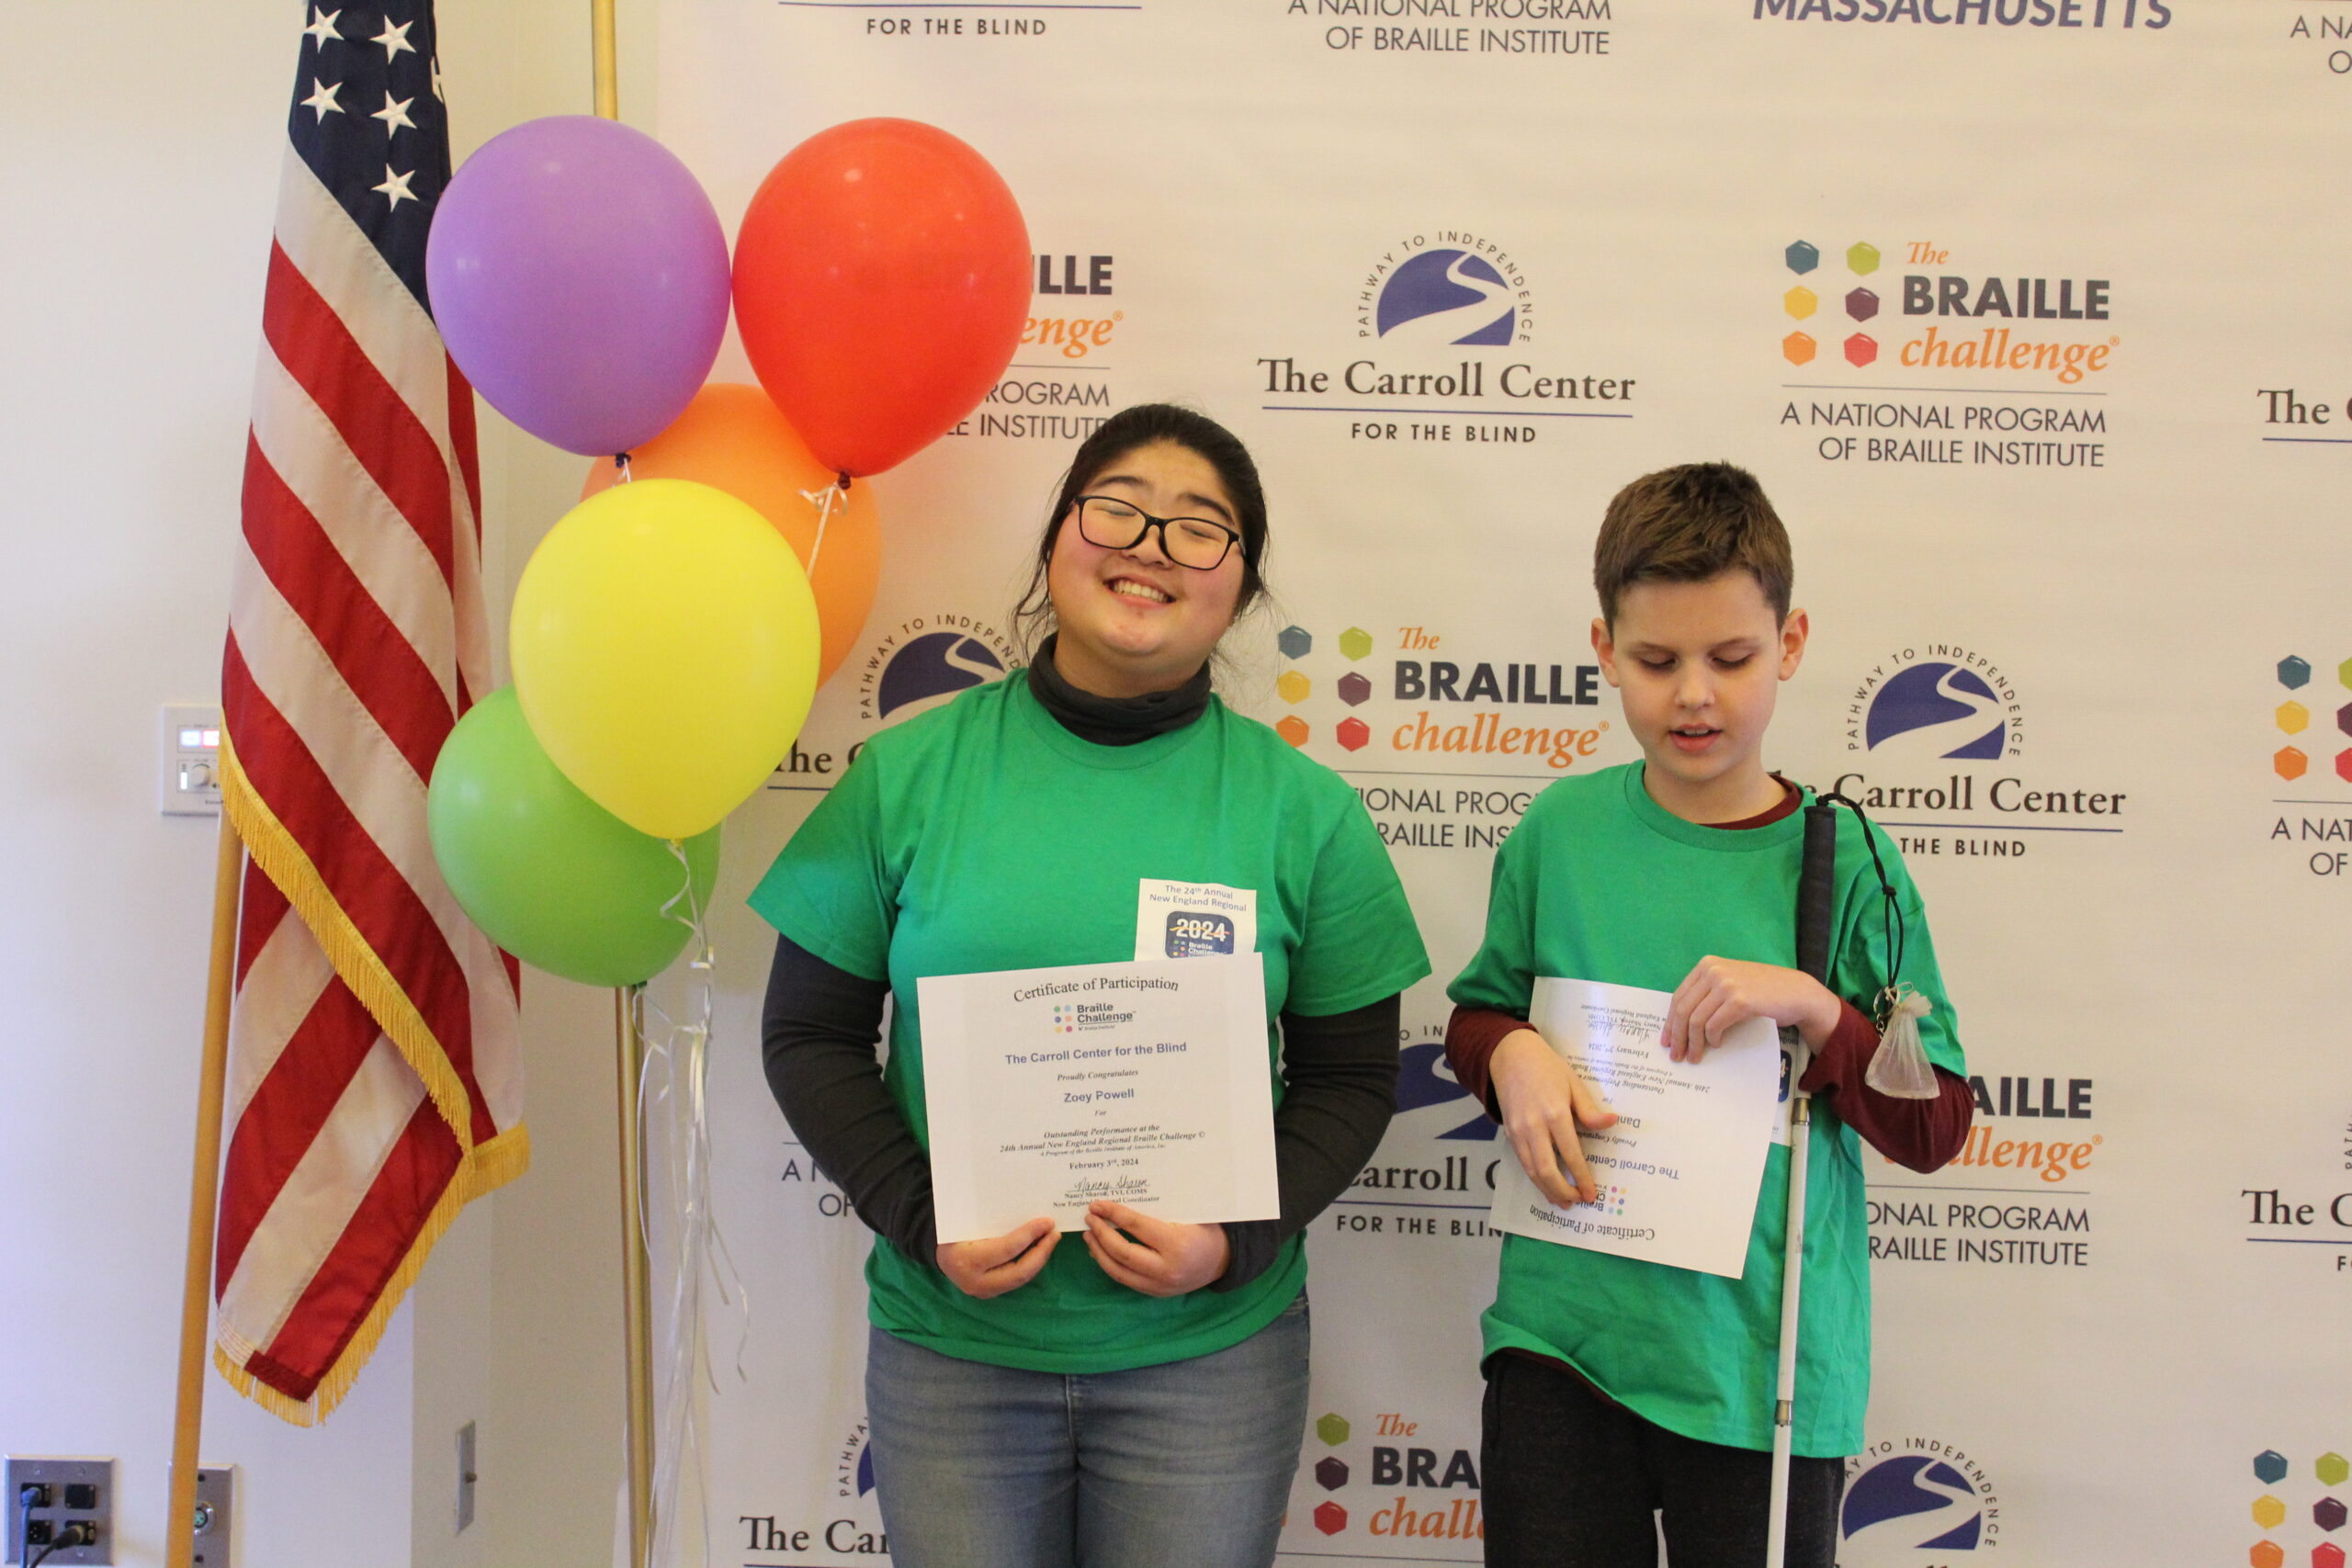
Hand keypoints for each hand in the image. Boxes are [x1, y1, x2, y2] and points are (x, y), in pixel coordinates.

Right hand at [935, 1217, 1059, 1298]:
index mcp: (966, 1260)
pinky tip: (1038, 1251)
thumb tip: (1028, 1207)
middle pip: (1019, 1271)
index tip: (1047, 1222)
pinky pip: (1015, 1280)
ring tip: (1050, 1240)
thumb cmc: (953, 1229)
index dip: (1030, 1235)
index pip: (1007, 1249)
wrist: (938, 1253)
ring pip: (1020, 1279)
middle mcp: (974, 1282)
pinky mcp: (989, 1294)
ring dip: (1039, 1259)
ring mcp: (982, 1292)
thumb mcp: (967, 1220)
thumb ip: (993, 1218)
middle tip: (1055, 1234)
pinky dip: (1030, 1265)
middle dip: (1041, 1252)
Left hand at [1082, 1202, 1231, 1296]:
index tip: (1097, 1204)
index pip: (1136, 1227)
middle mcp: (1166, 1269)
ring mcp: (1159, 1285)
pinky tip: (1100, 1251)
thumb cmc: (1205, 1230)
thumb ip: (1160, 1206)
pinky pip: (1125, 1279)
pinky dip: (1109, 1265)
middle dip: (1101, 1234)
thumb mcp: (1190, 1212)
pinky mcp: (1154, 1293)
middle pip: (1122, 1252)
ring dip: (1099, 1252)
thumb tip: (1125, 1191)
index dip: (1113, 1214)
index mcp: (1176, 1244)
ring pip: (1118, 1271)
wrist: (1221, 1262)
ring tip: (1089, 1235)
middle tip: (1089, 1218)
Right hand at [1490, 1028, 1618, 1207]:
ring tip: (1563, 1202)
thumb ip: (1589, 1110)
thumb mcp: (1573, 1083)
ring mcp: (1518, 1131)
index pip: (1570, 1153)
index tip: (1591, 1193)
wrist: (1510, 1056)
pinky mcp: (1509, 1133)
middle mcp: (1534, 1126)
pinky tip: (1546, 1186)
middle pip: (1546, 1169)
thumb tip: (1613, 1122)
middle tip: (1577, 1201)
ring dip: (1547, 1190)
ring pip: (1531, 1171)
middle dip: (1563, 1191)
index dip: (1581, 1177)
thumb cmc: (1547, 1068)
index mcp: (1554, 1113)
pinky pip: (1522, 1162)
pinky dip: (1535, 1179)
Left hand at [1663, 957, 1839, 1063]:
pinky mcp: (1739, 1000)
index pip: (1679, 996)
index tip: (1667, 1040)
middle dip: (1677, 1036)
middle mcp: (1713, 971)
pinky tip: (1716, 1044)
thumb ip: (1707, 994)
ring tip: (1694, 1057)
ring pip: (1696, 1020)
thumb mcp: (1730, 982)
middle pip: (1683, 1009)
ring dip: (1693, 1043)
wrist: (1796, 992)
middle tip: (1676, 1055)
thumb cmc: (1763, 991)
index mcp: (1707, 965)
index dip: (1670, 1021)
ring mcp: (1726, 984)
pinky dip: (1712, 1039)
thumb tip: (1681, 1024)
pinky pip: (1714, 1025)